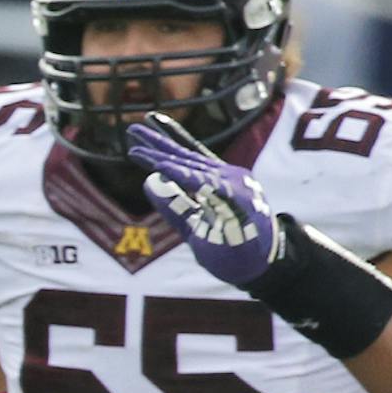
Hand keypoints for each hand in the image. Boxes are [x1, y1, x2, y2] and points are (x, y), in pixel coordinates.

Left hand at [128, 112, 279, 287]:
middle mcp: (224, 178)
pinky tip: (167, 169)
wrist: (258, 265)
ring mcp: (234, 189)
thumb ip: (172, 205)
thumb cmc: (228, 245)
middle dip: (158, 143)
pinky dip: (189, 179)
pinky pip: (210, 190)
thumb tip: (148, 181)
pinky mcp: (240, 205)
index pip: (185, 157)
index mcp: (214, 181)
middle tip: (133, 130)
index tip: (142, 127)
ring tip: (138, 151)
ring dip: (165, 160)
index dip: (164, 141)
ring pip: (194, 171)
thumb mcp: (191, 224)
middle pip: (186, 158)